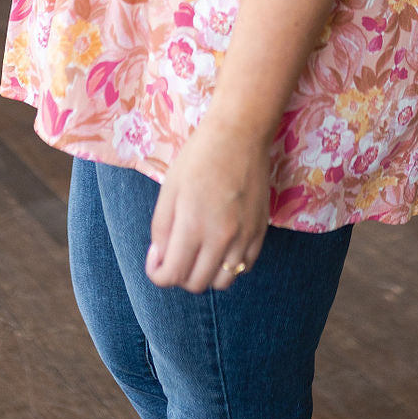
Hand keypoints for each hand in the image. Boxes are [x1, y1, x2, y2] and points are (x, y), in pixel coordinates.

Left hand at [145, 110, 270, 291]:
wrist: (240, 134)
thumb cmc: (199, 156)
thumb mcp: (170, 188)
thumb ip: (161, 228)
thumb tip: (160, 258)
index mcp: (193, 225)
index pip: (172, 275)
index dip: (157, 274)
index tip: (156, 259)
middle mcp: (221, 237)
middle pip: (196, 283)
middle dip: (178, 275)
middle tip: (174, 254)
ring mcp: (245, 236)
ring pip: (222, 282)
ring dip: (205, 274)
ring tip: (198, 253)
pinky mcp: (261, 231)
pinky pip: (244, 267)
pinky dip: (229, 266)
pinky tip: (220, 247)